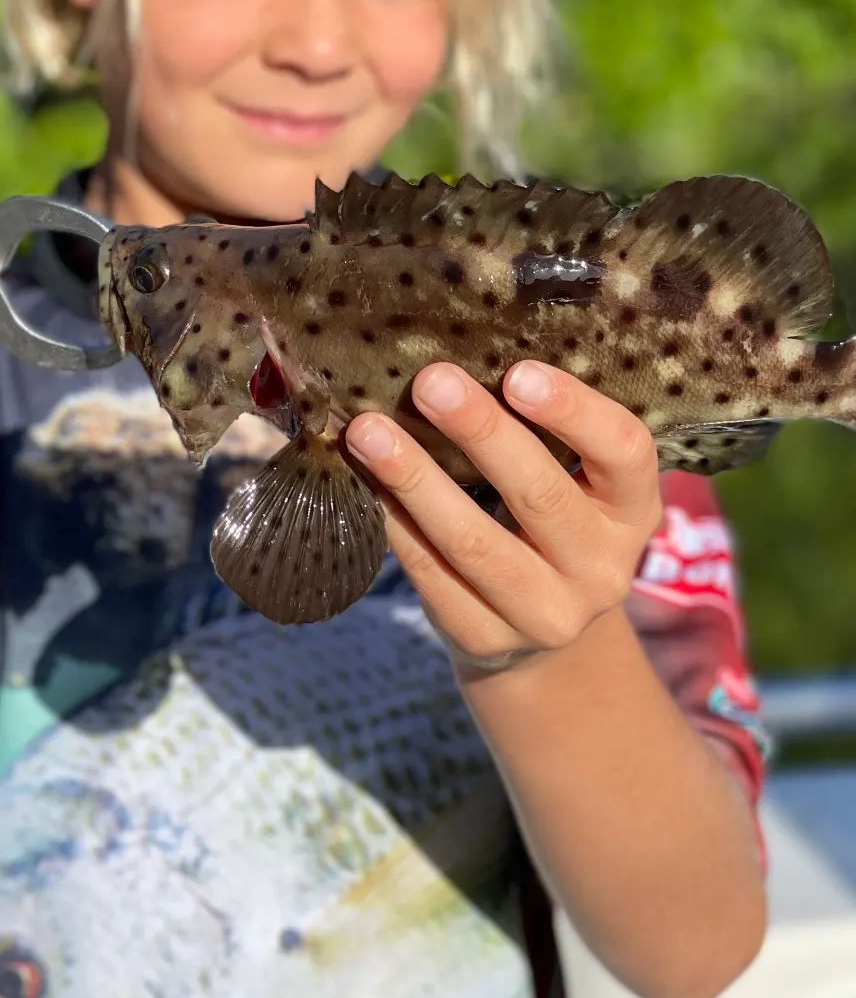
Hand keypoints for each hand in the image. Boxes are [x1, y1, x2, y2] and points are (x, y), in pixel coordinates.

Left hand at [343, 361, 662, 673]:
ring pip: (474, 542)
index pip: (625, 453)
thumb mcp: (573, 485)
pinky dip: (393, 523)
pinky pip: (431, 574)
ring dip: (415, 479)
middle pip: (541, 495)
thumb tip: (454, 356)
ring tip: (368, 432)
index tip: (518, 371)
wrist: (542, 641)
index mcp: (633, 510)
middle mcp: (602, 569)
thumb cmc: (547, 527)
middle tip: (430, 381)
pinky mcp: (486, 640)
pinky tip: (364, 483)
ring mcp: (546, 614)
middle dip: (480, 432)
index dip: (574, 411)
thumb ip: (540, 434)